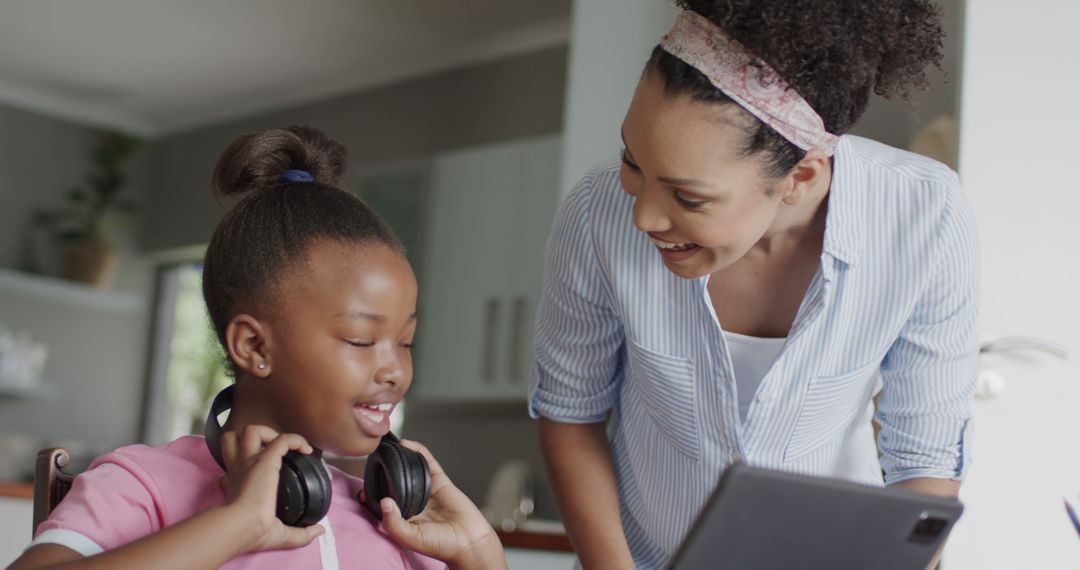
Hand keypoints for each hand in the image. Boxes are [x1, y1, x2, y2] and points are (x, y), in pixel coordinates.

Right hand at [218, 425, 324, 552]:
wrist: (242, 526)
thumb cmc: (252, 532)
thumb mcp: (276, 534)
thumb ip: (299, 534)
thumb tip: (319, 531)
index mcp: (235, 485)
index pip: (233, 468)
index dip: (244, 465)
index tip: (264, 476)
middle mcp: (239, 469)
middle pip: (232, 440)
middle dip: (250, 439)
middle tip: (269, 450)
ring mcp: (250, 462)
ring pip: (252, 431)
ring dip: (270, 433)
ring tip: (285, 446)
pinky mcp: (265, 459)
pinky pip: (281, 439)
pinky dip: (295, 439)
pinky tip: (306, 450)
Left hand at [371, 440, 505, 569]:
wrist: (470, 541)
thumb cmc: (442, 545)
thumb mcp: (412, 538)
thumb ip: (394, 524)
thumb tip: (384, 502)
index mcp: (403, 518)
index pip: (383, 503)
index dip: (371, 494)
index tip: (361, 488)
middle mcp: (412, 502)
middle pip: (394, 483)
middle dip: (383, 472)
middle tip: (371, 459)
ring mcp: (426, 490)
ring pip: (410, 470)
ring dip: (399, 458)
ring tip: (387, 447)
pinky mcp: (440, 481)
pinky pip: (428, 463)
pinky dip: (418, 451)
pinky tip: (407, 444)